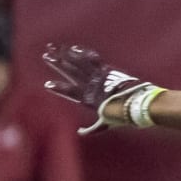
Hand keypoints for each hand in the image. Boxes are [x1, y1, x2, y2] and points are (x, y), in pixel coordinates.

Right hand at [42, 42, 156, 134]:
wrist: (134, 104)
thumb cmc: (120, 115)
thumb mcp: (104, 124)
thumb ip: (92, 129)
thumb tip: (81, 133)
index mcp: (87, 99)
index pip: (69, 92)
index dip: (58, 88)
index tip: (47, 84)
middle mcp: (89, 86)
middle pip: (70, 72)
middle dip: (57, 63)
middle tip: (46, 55)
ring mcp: (97, 77)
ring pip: (78, 63)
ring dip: (66, 54)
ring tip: (55, 47)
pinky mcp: (106, 70)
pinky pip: (92, 60)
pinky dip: (83, 53)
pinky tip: (74, 48)